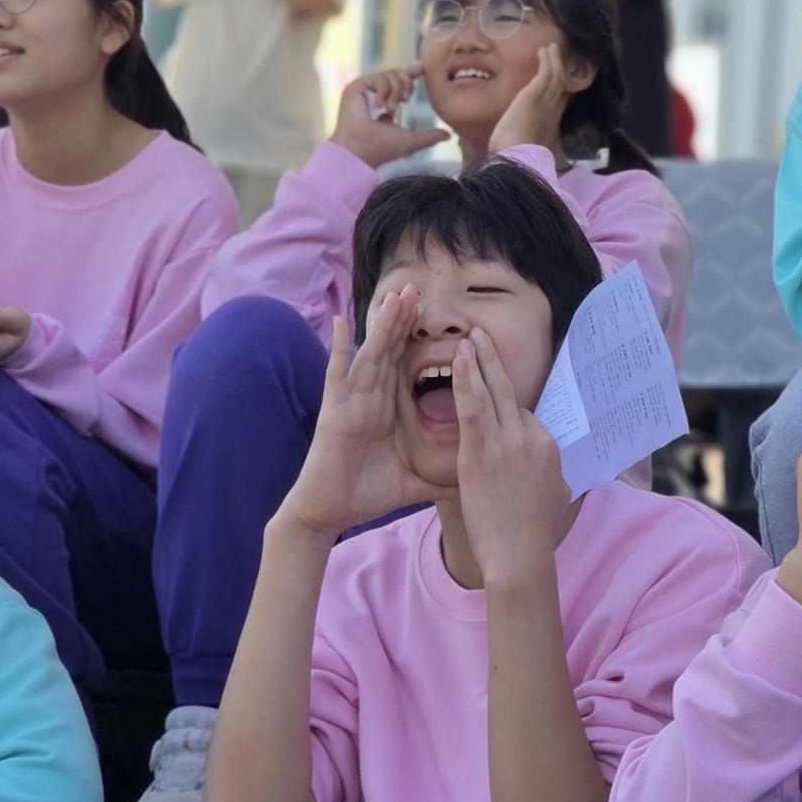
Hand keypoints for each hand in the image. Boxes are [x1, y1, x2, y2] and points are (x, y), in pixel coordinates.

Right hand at [282, 287, 444, 537]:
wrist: (328, 514)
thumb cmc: (366, 495)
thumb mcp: (414, 481)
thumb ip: (440, 478)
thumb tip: (473, 485)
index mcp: (387, 409)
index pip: (406, 366)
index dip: (419, 340)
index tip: (438, 315)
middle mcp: (369, 399)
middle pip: (390, 351)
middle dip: (403, 321)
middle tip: (419, 288)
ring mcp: (351, 403)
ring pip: (370, 356)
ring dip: (382, 326)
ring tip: (395, 297)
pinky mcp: (335, 413)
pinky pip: (337, 374)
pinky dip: (340, 348)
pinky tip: (343, 322)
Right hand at [329, 66, 448, 168]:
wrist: (361, 151)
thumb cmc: (382, 148)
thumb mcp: (411, 140)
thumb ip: (429, 136)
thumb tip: (448, 135)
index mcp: (386, 103)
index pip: (400, 82)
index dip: (412, 73)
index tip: (424, 68)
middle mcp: (374, 94)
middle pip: (397, 73)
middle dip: (406, 84)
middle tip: (405, 100)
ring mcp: (364, 90)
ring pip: (390, 73)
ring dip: (395, 91)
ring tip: (390, 109)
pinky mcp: (355, 87)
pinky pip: (378, 77)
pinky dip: (384, 91)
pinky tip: (379, 106)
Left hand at [452, 327, 573, 583]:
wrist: (519, 556)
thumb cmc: (533, 535)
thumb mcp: (554, 495)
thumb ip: (548, 472)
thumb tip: (548, 466)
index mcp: (548, 445)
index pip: (522, 411)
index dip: (503, 398)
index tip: (490, 379)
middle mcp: (530, 437)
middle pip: (508, 389)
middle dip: (492, 358)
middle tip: (479, 334)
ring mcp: (507, 443)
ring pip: (490, 391)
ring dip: (477, 360)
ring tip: (466, 337)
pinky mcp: (481, 453)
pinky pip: (472, 407)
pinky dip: (464, 381)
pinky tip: (456, 361)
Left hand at [487, 43, 572, 162]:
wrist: (514, 158)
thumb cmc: (512, 157)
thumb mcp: (518, 148)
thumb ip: (520, 145)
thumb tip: (511, 152)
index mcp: (547, 123)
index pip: (559, 101)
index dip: (562, 88)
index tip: (562, 80)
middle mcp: (550, 111)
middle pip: (561, 85)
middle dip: (560, 70)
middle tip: (558, 57)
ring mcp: (545, 102)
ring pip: (556, 76)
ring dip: (554, 60)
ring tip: (552, 48)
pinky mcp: (534, 94)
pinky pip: (547, 72)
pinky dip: (547, 60)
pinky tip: (544, 50)